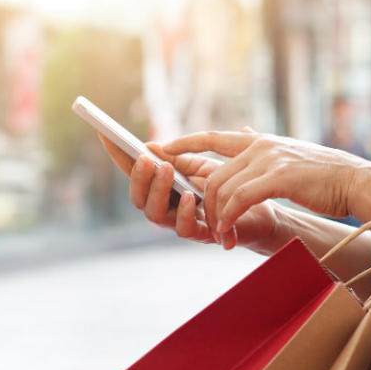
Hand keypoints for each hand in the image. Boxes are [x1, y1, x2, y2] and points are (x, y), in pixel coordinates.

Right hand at [97, 133, 283, 249]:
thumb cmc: (232, 183)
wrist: (264, 206)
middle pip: (137, 198)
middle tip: (145, 158)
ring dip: (158, 191)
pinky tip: (190, 196)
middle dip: (138, 177)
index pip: (135, 172)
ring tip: (167, 170)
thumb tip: (152, 146)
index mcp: (165, 187)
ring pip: (154, 215)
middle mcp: (168, 207)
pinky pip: (185, 229)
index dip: (119, 156)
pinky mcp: (203, 235)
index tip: (106, 134)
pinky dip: (185, 212)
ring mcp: (182, 223)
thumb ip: (181, 156)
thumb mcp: (205, 164)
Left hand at [162, 129, 370, 236]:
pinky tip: (227, 231)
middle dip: (202, 203)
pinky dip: (229, 217)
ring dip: (216, 216)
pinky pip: (239, 199)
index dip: (182, 143)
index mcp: (258, 141)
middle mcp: (259, 147)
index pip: (210, 137)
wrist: (354, 181)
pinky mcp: (278, 178)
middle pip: (212, 174)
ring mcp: (267, 160)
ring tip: (221, 235)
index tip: (157, 147)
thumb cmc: (321, 175)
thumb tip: (243, 130)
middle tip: (206, 225)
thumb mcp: (286, 153)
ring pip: (222, 188)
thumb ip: (261, 147)